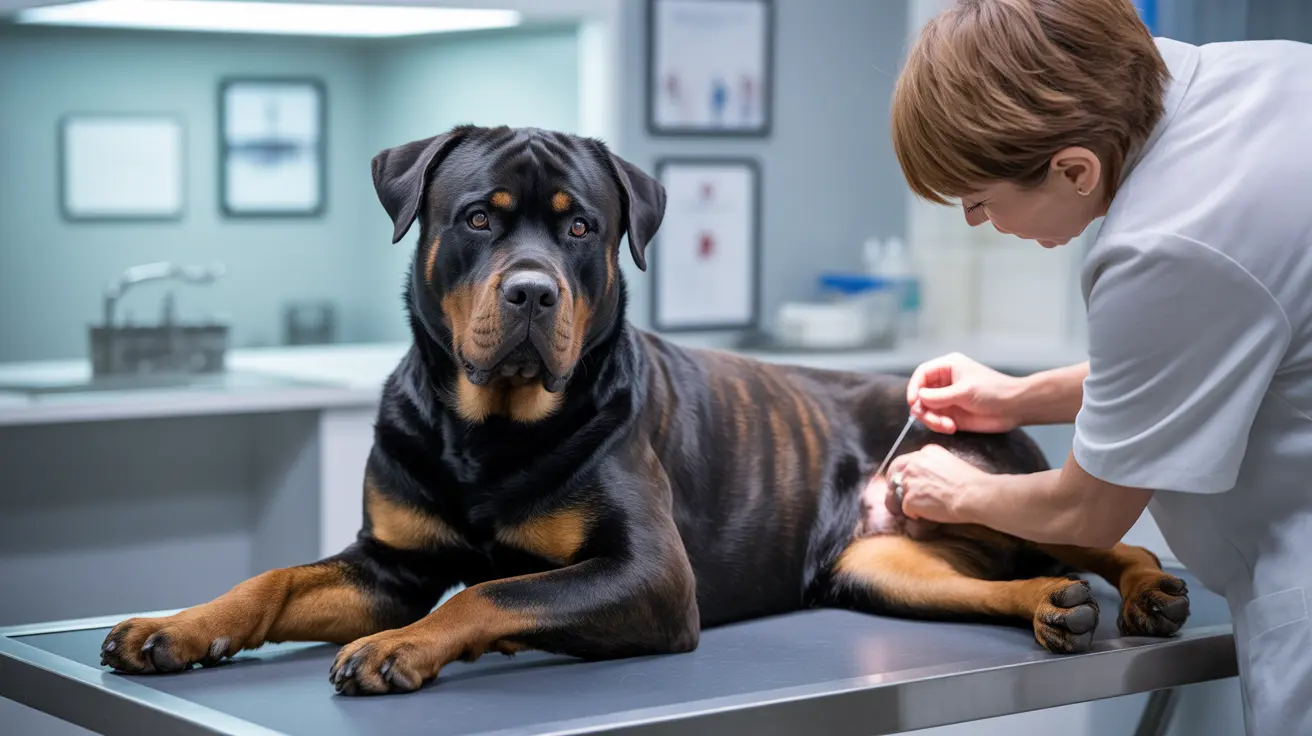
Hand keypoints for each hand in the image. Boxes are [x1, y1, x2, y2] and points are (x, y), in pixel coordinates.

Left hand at [885, 445, 991, 524]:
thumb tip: (926, 478)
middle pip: (895, 475)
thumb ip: (932, 467)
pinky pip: (905, 509)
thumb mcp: (950, 463)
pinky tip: (928, 514)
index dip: (903, 474)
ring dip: (908, 502)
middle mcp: (914, 463)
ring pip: (900, 493)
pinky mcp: (909, 498)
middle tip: (897, 497)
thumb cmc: (970, 482)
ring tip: (923, 508)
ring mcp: (910, 481)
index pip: (904, 461)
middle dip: (895, 486)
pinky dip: (914, 514)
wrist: (974, 495)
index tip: (905, 482)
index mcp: (925, 453)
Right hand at [906, 352, 1023, 433]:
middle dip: (923, 409)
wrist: (1014, 408)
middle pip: (920, 394)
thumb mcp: (964, 391)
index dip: (914, 387)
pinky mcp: (951, 415)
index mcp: (947, 367)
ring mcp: (947, 399)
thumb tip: (918, 399)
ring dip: (932, 420)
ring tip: (947, 425)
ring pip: (925, 410)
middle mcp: (944, 383)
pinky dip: (939, 426)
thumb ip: (939, 396)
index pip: (921, 374)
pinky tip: (952, 428)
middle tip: (932, 419)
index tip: (913, 402)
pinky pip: (935, 421)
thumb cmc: (992, 391)